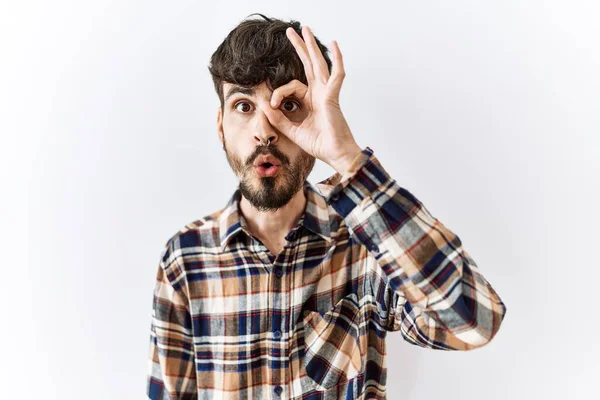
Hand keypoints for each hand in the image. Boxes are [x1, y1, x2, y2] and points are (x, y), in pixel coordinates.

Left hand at [262, 26, 361, 174]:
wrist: (335, 154)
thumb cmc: (319, 144)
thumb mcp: (292, 131)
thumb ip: (278, 119)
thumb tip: (264, 105)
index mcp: (310, 101)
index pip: (291, 86)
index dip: (278, 93)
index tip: (273, 105)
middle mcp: (319, 94)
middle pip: (308, 65)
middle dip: (299, 47)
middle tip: (290, 32)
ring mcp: (326, 93)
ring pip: (318, 64)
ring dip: (310, 46)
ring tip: (304, 30)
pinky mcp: (332, 96)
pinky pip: (337, 74)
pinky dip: (337, 59)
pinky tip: (334, 44)